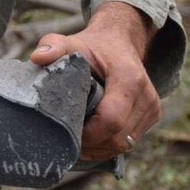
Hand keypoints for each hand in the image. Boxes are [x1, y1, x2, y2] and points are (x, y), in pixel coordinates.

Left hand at [29, 2, 160, 160]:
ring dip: (100, 147)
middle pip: (118, 138)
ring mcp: (152, 107)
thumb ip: (53, 46)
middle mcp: (146, 95)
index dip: (89, 134)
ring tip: (77, 139)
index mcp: (129, 79)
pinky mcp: (153, 115)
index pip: (111, 120)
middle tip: (66, 139)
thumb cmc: (93, 46)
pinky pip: (130, 141)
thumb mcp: (70, 42)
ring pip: (125, 144)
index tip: (66, 131)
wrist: (120, 41)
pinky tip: (92, 138)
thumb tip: (37, 57)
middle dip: (92, 144)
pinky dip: (110, 144)